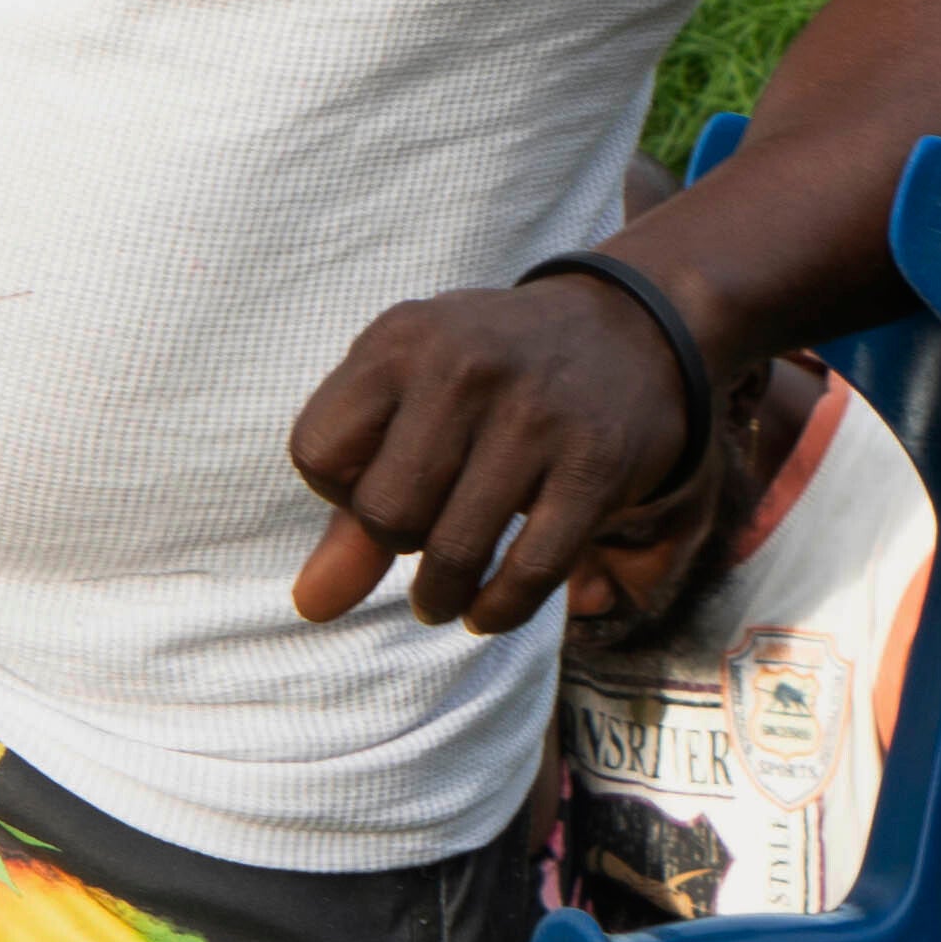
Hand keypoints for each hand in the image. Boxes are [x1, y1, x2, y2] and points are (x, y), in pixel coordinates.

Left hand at [281, 271, 704, 632]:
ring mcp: (533, 416)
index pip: (316, 453)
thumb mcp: (413, 400)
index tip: (380, 483)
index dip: (337, 490)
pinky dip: (499, 610)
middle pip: (384, 511)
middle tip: (424, 537)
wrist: (628, 330)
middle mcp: (463, 368)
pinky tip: (488, 611)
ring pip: (453, 550)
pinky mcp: (593, 466)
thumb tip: (312, 605)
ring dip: (441, 596)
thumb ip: (352, 502)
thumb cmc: (493, 374)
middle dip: (394, 544)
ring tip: (444, 598)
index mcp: (401, 340)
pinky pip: (529, 571)